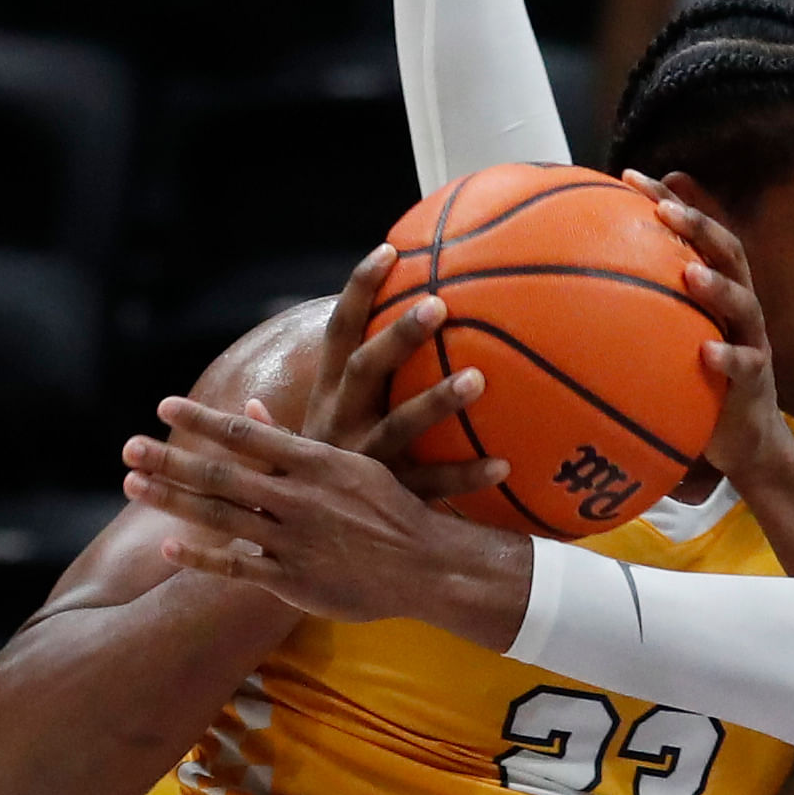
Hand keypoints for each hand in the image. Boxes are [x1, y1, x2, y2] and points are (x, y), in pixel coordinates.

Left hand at [125, 398, 532, 643]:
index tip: (164, 406)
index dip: (202, 420)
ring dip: (172, 500)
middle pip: (221, 474)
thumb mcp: (351, 464)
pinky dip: (201, 557)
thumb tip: (251, 409)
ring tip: (132, 485)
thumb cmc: (393, 509)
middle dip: (170, 460)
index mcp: (315, 463)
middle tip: (128, 447)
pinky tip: (169, 545)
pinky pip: (236, 567)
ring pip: (220, 517)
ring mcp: (293, 540)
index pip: (247, 434)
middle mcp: (298, 498)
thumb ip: (295, 442)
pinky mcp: (292, 580)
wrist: (427, 565)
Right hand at [299, 243, 508, 501]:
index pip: (339, 332)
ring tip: (478, 378)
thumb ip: (319, 400)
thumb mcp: (303, 436)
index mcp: (326, 398)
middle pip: (366, 368)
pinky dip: (467, 476)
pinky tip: (506, 464)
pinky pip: (432, 487)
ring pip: (401, 426)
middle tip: (438, 304)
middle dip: (397, 336)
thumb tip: (297, 374)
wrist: (287, 544)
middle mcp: (339, 424)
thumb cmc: (312, 478)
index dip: (360, 290)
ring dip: (437, 400)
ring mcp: (362, 463)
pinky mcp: (387, 500)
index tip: (390, 250)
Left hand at [622, 169, 793, 483]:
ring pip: (744, 303)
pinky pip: (745, 366)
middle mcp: (739, 306)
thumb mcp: (672, 338)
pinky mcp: (755, 382)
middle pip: (729, 252)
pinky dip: (728, 357)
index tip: (631, 177)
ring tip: (691, 274)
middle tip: (666, 211)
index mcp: (719, 289)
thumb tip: (587, 270)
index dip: (671, 201)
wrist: (745, 441)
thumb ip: (648, 304)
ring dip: (718, 286)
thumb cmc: (699, 381)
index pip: (699, 232)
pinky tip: (707, 353)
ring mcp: (751, 341)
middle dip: (700, 226)